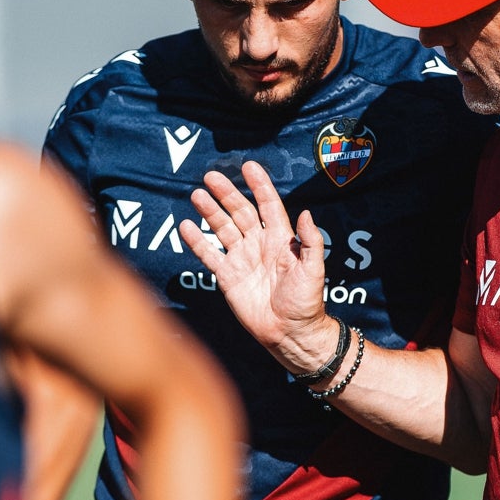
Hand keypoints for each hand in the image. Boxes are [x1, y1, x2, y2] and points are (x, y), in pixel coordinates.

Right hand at [179, 160, 333, 366]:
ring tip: (196, 195)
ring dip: (210, 211)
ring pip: (222, 228)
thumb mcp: (314, 269)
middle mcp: (259, 243)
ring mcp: (242, 258)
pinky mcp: (227, 276)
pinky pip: (209, 254)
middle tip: (210, 176)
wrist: (289, 332)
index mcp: (281, 238)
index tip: (248, 166)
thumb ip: (311, 241)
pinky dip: (197, 241)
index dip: (259, 185)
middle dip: (226, 193)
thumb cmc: (306, 302)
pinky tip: (186, 226)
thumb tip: (307, 214)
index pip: (268, 204)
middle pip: (240, 211)